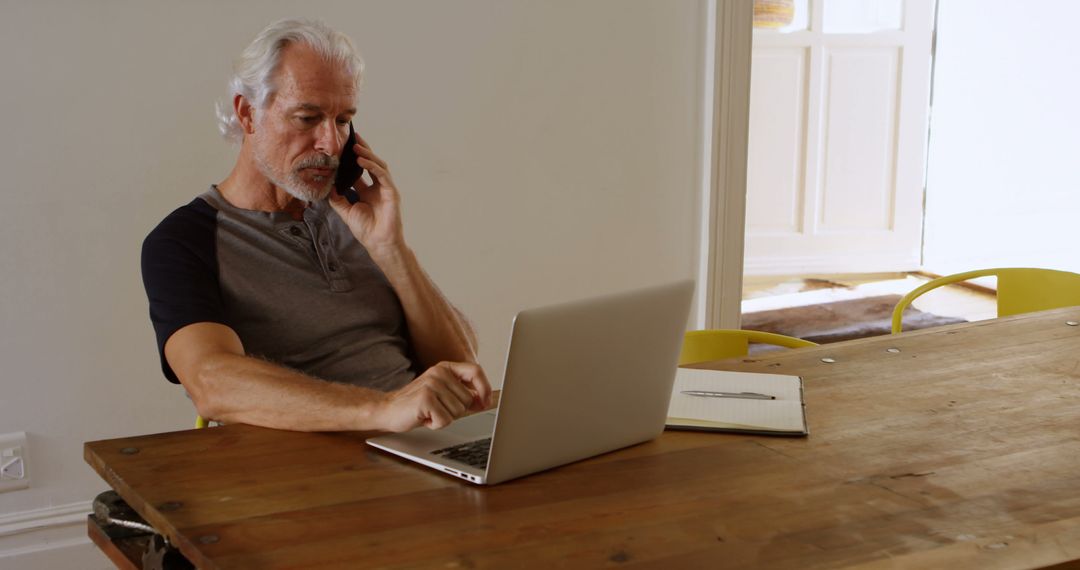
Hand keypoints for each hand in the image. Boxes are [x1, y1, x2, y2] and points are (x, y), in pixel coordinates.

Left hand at [328, 131, 404, 256]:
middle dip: (362, 149)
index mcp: (367, 191)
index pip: (360, 170)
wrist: (377, 242)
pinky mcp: (391, 192)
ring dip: (367, 154)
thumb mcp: (346, 211)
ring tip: (355, 146)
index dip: (352, 159)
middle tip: (352, 137)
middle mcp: (377, 187)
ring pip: (378, 165)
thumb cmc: (366, 229)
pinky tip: (362, 160)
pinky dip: (372, 166)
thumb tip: (327, 186)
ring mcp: (385, 189)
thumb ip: (337, 199)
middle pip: (370, 163)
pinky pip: (382, 175)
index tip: (343, 147)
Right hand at [376, 362, 492, 431]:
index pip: (475, 371)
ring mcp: (432, 384)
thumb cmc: (417, 404)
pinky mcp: (426, 399)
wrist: (388, 410)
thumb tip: (485, 400)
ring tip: (430, 413)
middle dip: (457, 411)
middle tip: (437, 409)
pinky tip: (424, 418)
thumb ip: (462, 392)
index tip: (486, 402)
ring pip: (458, 411)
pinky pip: (445, 420)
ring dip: (445, 418)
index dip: (485, 388)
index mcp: (445, 368)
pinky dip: (436, 424)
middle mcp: (439, 373)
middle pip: (468, 399)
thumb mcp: (442, 393)